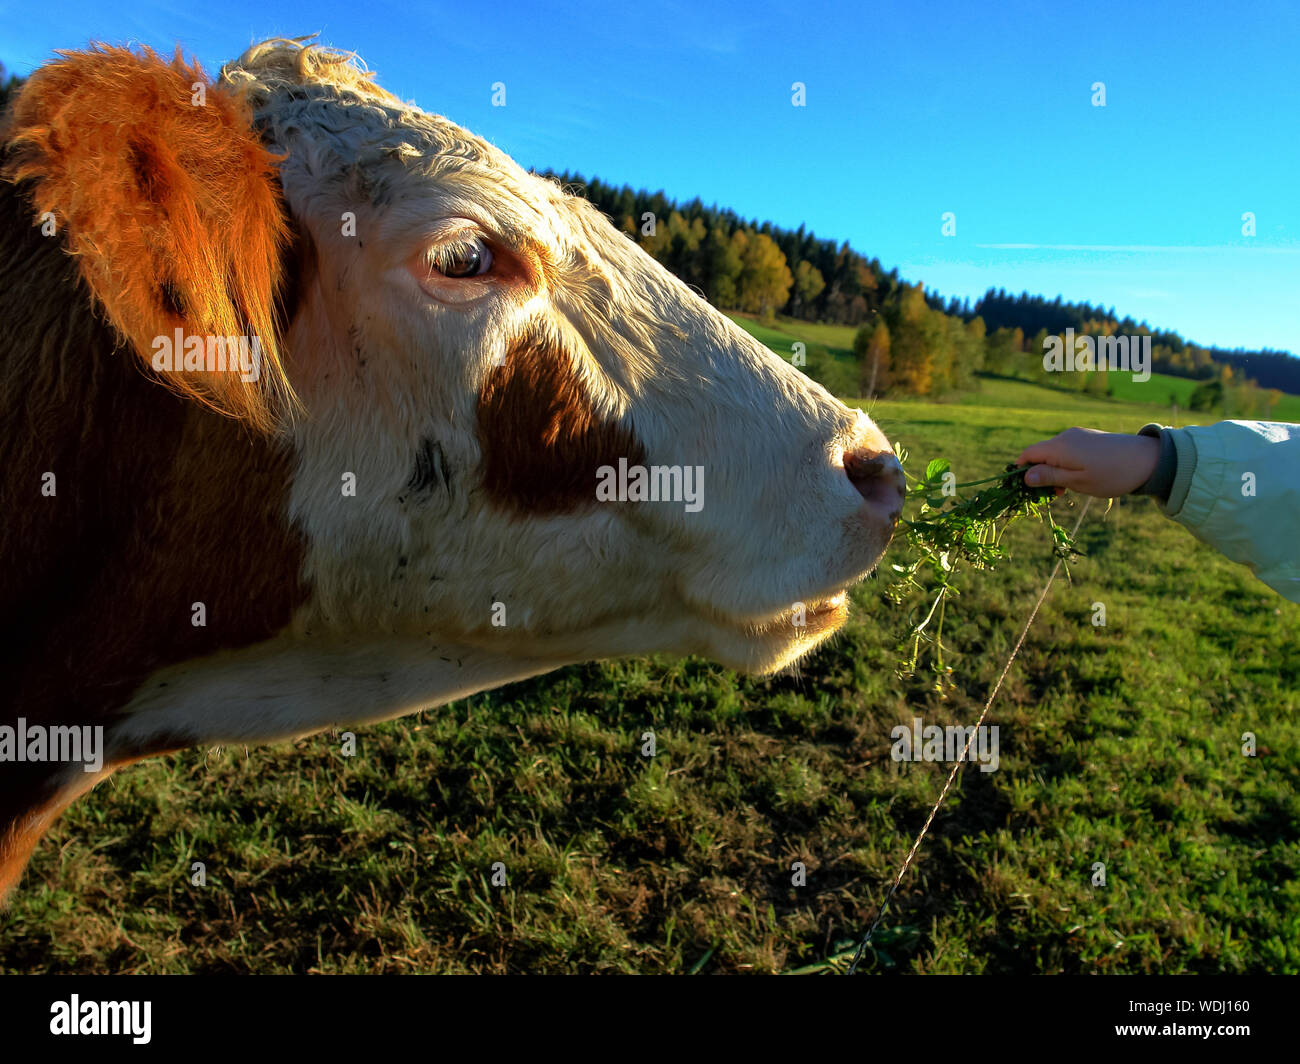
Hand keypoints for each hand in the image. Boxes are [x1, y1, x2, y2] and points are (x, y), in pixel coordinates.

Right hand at [1015, 427, 1159, 497]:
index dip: (1021, 470)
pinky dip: (1067, 464)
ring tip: (1070, 489)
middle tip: (1055, 495)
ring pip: (1055, 453)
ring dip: (1055, 471)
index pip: (1027, 454)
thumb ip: (1050, 477)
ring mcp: (1078, 435)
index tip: (1025, 489)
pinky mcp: (1089, 437)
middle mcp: (1065, 437)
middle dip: (1040, 473)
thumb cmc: (1111, 474)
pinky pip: (1068, 450)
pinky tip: (1081, 477)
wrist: (1148, 459)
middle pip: (1041, 454)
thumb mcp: (1078, 481)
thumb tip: (1025, 475)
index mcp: (1059, 447)